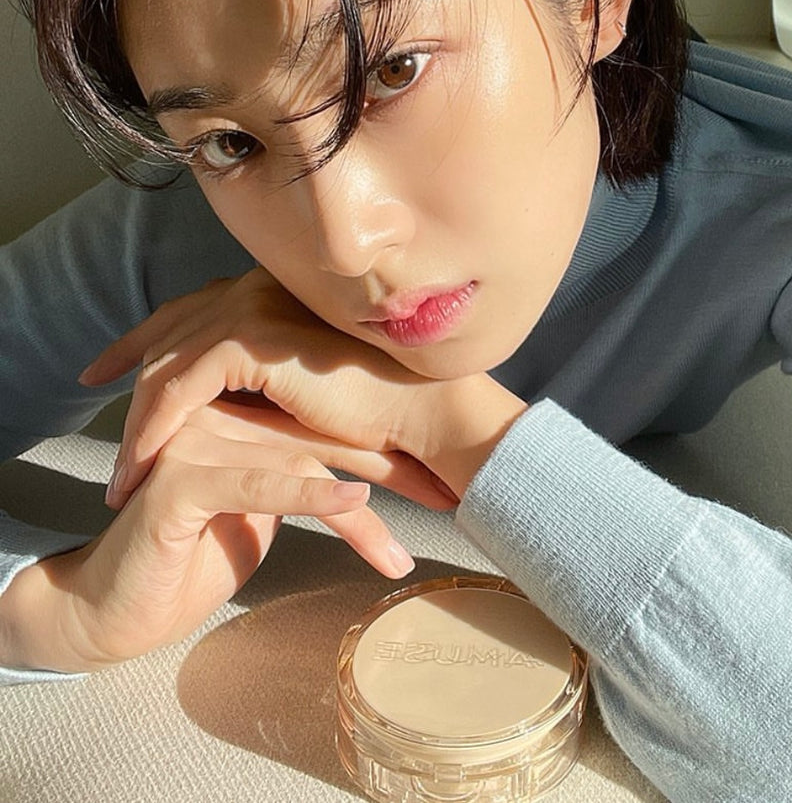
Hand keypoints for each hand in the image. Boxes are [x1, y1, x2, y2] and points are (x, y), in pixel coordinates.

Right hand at [2, 402, 410, 673]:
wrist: (115, 606)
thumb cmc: (192, 559)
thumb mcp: (261, 514)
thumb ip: (294, 479)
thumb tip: (354, 472)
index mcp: (244, 415)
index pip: (330, 424)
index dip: (389, 447)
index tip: (443, 474)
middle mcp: (222, 414)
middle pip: (324, 435)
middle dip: (391, 468)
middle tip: (449, 494)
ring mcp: (198, 438)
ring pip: (300, 461)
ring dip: (364, 505)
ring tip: (414, 531)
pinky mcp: (179, 478)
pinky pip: (255, 484)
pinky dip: (307, 496)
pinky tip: (353, 503)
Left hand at [80, 268, 460, 511]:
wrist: (420, 408)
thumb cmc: (378, 405)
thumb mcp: (304, 383)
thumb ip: (260, 376)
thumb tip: (215, 403)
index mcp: (271, 287)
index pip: (190, 308)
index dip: (143, 340)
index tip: (105, 370)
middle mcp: (257, 284)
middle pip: (167, 329)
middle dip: (125, 372)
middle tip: (97, 412)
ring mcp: (254, 304)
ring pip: (167, 362)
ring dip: (138, 421)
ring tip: (124, 472)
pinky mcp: (252, 337)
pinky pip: (180, 387)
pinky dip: (155, 428)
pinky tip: (144, 462)